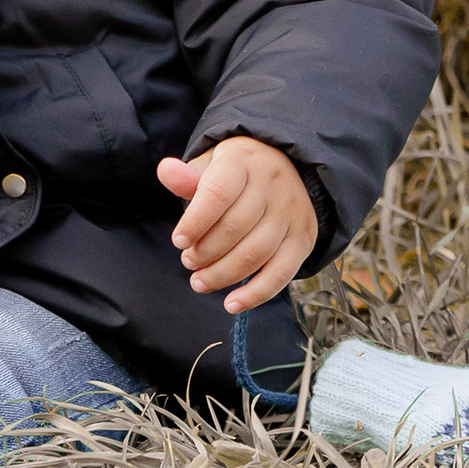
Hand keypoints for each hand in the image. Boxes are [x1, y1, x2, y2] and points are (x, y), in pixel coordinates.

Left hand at [159, 137, 317, 313]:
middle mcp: (271, 186)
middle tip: (188, 262)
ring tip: (200, 281)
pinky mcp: (302, 239)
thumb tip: (166, 172)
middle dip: (205, 252)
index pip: (218, 193)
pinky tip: (231, 304)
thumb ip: (188, 176)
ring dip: (222, 275)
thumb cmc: (238, 171)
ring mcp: (290, 213)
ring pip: (255, 254)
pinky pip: (281, 274)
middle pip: (235, 228)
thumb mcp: (212, 163)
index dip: (195, 221)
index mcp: (243, 163)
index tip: (179, 241)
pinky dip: (255, 295)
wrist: (286, 165)